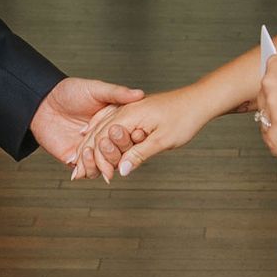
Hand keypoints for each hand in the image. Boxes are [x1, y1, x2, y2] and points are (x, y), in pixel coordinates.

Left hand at [30, 76, 145, 166]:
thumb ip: (117, 93)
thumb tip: (139, 94)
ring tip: (97, 146)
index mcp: (114, 123)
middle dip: (119, 151)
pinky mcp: (77, 159)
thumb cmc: (69, 92)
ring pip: (107, 166)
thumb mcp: (96, 89)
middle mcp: (104, 139)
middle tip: (110, 140)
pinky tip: (85, 153)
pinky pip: (88, 171)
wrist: (43, 102)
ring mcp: (91, 150)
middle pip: (121, 154)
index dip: (136, 137)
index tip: (136, 133)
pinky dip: (89, 167)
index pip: (131, 136)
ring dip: (105, 161)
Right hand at [74, 83, 215, 181]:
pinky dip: (99, 131)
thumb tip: (121, 170)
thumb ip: (140, 154)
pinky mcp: (136, 109)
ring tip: (79, 161)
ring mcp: (129, 108)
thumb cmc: (185, 119)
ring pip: (101, 126)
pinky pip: (110, 120)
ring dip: (90, 143)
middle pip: (97, 132)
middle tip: (77, 174)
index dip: (94, 158)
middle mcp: (125, 109)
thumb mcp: (163, 140)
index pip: (102, 138)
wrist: (199, 100)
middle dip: (86, 153)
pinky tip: (93, 134)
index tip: (90, 176)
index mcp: (129, 115)